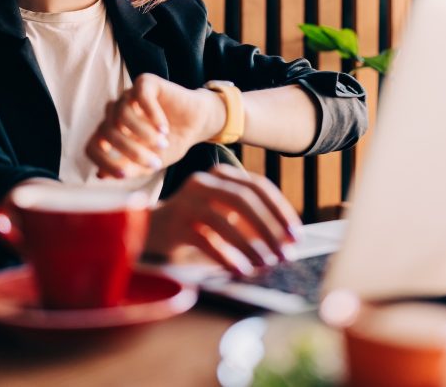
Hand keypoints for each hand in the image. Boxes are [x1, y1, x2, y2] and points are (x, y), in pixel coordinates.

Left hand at [85, 73, 225, 178]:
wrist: (197, 124)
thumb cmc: (171, 144)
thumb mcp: (149, 163)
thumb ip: (128, 168)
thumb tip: (101, 175)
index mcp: (110, 133)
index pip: (92, 147)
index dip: (104, 162)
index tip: (124, 175)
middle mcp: (114, 113)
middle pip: (107, 131)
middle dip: (131, 151)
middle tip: (155, 162)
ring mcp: (128, 96)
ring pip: (121, 114)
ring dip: (143, 133)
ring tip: (163, 143)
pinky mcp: (145, 83)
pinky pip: (140, 96)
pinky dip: (152, 115)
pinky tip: (164, 129)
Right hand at [143, 165, 302, 274]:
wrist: (149, 230)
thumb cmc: (197, 224)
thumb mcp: (226, 215)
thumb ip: (252, 222)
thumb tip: (287, 243)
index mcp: (221, 175)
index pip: (258, 186)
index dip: (280, 211)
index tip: (296, 236)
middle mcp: (203, 181)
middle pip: (243, 199)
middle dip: (269, 228)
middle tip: (285, 254)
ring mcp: (186, 201)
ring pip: (223, 220)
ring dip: (249, 246)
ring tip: (264, 264)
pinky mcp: (174, 223)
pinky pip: (204, 240)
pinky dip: (225, 256)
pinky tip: (239, 270)